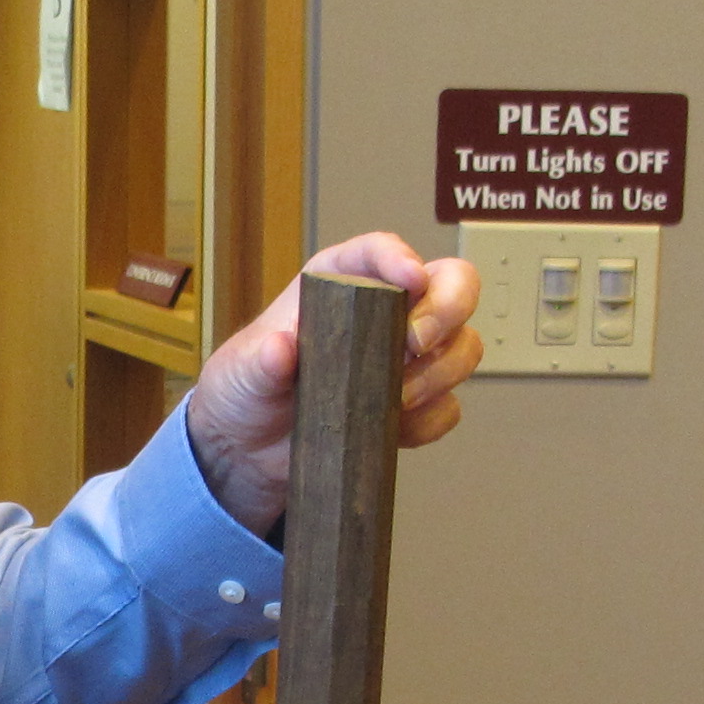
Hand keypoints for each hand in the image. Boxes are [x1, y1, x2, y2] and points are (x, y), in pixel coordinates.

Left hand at [184, 233, 481, 535]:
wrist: (248, 453)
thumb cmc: (245, 392)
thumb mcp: (241, 372)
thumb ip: (260, 361)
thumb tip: (282, 348)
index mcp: (340, 282)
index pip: (381, 251)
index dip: (402, 258)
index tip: (409, 280)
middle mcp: (383, 312)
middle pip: (451, 285)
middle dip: (445, 312)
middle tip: (413, 345)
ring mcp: (404, 359)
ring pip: (462, 345)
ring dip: (440, 371)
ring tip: (395, 398)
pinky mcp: (413, 407)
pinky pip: (448, 407)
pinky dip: (431, 419)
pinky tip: (396, 429)